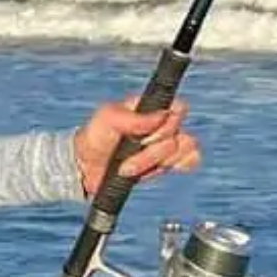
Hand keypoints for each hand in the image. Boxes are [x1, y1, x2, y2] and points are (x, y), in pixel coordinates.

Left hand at [73, 96, 200, 197]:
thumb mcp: (107, 118)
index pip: (178, 108)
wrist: (86, 168)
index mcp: (150, 107)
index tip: (143, 134)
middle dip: (150, 151)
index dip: (165, 124)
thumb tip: (162, 115)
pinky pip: (190, 161)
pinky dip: (177, 165)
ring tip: (129, 168)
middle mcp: (162, 123)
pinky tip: (158, 168)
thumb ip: (133, 117)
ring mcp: (166, 143)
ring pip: (184, 149)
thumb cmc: (95, 137)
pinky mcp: (167, 162)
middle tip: (126, 157)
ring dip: (154, 162)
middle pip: (178, 134)